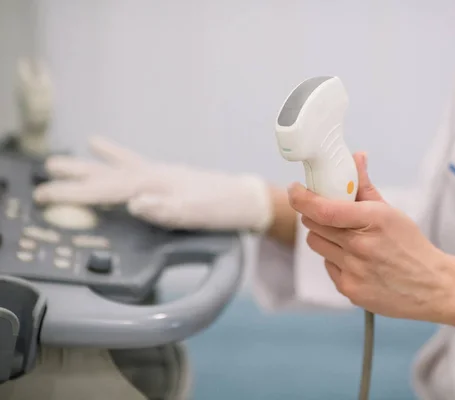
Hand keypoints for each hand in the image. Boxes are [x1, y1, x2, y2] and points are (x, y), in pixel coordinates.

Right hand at [33, 136, 272, 230]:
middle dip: (74, 175)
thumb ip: (164, 210)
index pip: (105, 190)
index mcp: (154, 185)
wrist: (245, 199)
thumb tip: (134, 203)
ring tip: (65, 158)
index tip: (45, 195)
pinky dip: (115, 155)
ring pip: (115, 167)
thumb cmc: (221, 209)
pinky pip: (133, 163)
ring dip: (89, 164)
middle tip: (45, 174)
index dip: (74, 193)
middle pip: (105, 174)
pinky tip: (105, 148)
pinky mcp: (167, 175)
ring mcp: (159, 173)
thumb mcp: (195, 215)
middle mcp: (152, 175)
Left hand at [287, 153, 454, 322]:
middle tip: (327, 212)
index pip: (323, 209)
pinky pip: (327, 265)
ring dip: (324, 236)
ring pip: (316, 244)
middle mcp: (360, 246)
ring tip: (345, 238)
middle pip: (313, 224)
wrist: (432, 286)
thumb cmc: (410, 246)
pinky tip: (356, 260)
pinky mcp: (350, 289)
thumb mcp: (390, 212)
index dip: (302, 198)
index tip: (295, 190)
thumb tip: (357, 156)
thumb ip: (365, 186)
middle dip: (315, 215)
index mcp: (373, 220)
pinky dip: (335, 259)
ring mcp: (354, 270)